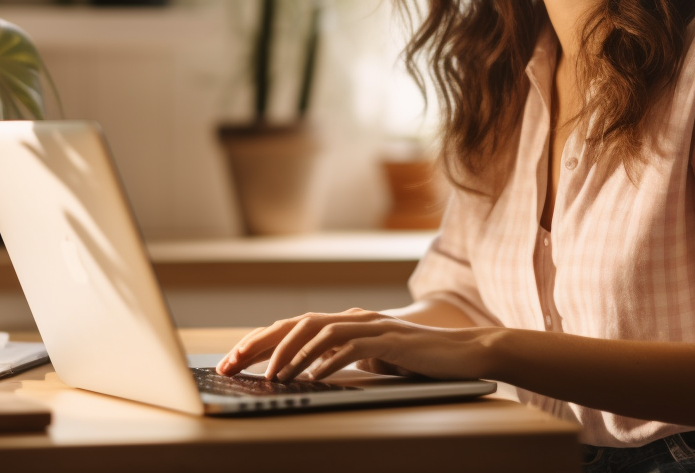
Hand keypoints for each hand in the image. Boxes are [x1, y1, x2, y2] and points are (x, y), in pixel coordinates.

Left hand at [215, 308, 500, 382]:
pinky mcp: (390, 340)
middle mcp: (354, 318)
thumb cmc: (416, 359)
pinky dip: (328, 362)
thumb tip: (306, 372)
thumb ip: (342, 357)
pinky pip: (351, 348)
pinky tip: (313, 378)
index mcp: (345, 322)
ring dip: (293, 354)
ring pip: (321, 332)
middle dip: (262, 343)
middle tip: (234, 364)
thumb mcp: (371, 358)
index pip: (293, 326)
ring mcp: (372, 326)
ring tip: (274, 375)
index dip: (260, 342)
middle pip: (298, 324)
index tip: (232, 361)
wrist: (462, 353)